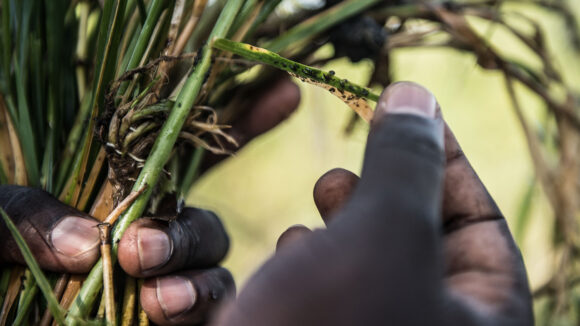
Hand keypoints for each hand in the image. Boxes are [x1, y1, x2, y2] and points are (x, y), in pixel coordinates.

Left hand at [0, 73, 299, 325]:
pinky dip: (199, 318)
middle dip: (185, 237)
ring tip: (159, 303)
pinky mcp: (163, 325)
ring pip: (216, 277)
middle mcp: (153, 240)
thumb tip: (87, 242)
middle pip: (206, 229)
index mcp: (121, 197)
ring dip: (198, 285)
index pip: (189, 156)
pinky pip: (206, 321)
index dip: (242, 122)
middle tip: (139, 251)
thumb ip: (27, 215)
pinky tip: (167, 314)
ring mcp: (163, 287)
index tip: (286, 93)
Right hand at [214, 82, 533, 324]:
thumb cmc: (332, 325)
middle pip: (418, 244)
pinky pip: (316, 293)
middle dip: (380, 196)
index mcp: (477, 323)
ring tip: (315, 211)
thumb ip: (407, 162)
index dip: (446, 161)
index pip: (480, 226)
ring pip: (360, 265)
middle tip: (345, 173)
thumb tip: (416, 97)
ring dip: (334, 228)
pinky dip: (301, 263)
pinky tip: (284, 251)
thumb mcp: (386, 233)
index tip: (410, 114)